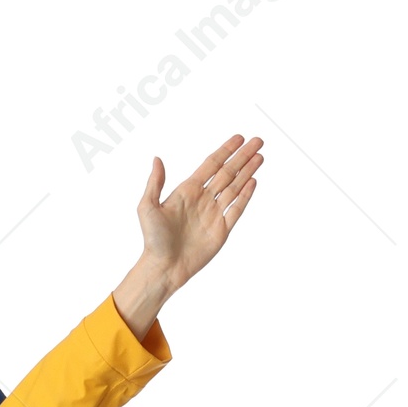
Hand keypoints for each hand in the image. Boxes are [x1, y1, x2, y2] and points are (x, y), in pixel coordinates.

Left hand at [112, 133, 262, 338]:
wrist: (163, 268)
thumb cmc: (153, 241)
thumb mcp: (147, 208)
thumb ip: (154, 183)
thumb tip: (157, 159)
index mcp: (187, 191)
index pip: (211, 165)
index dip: (225, 150)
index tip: (239, 138)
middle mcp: (203, 200)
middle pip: (228, 172)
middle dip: (243, 156)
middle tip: (258, 141)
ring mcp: (213, 214)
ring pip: (235, 187)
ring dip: (248, 172)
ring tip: (260, 157)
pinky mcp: (221, 230)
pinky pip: (237, 209)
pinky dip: (246, 196)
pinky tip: (253, 181)